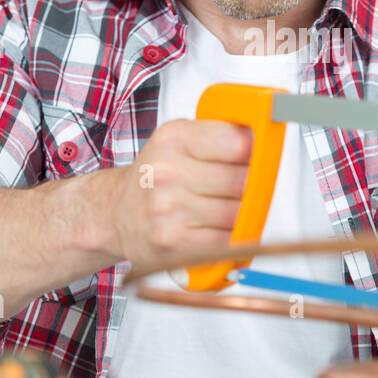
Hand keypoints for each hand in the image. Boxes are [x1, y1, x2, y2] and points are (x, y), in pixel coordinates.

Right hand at [104, 119, 251, 272]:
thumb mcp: (178, 139)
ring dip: (240, 214)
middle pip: (242, 181)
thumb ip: (219, 135)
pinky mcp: (175, 242)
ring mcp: (169, 209)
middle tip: (236, 187)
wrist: (113, 213)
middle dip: (248, 187)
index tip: (253, 158)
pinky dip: (230, 238)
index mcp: (174, 138)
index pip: (239, 143)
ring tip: (222, 208)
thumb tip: (265, 141)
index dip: (254, 153)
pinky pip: (227, 241)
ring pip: (238, 213)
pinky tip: (217, 228)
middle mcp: (167, 172)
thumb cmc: (152, 177)